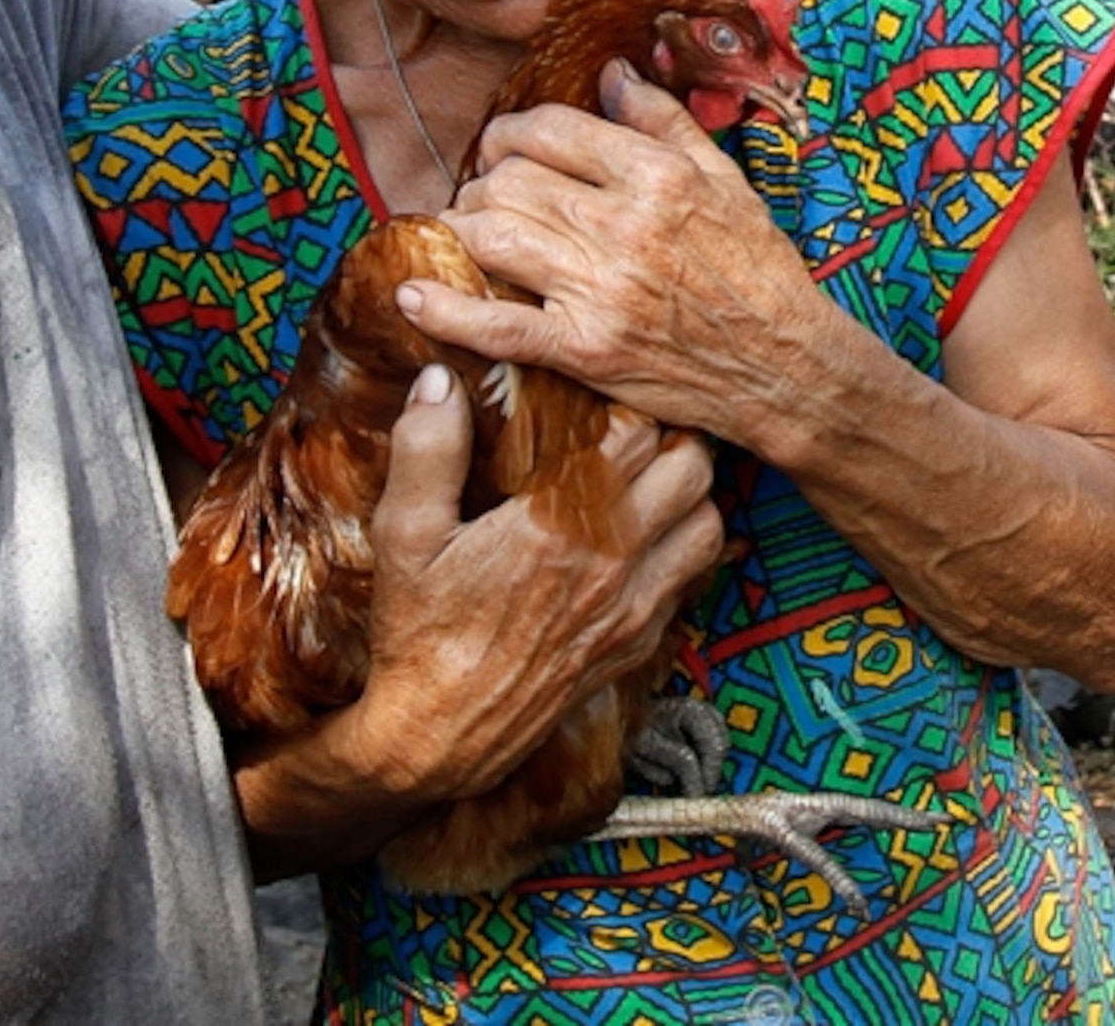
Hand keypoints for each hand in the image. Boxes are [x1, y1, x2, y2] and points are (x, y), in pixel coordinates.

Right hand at [334, 362, 721, 804]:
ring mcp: (631, 608)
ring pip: (710, 524)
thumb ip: (426, 448)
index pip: (636, 434)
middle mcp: (611, 563)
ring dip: (690, 495)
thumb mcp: (404, 535)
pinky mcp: (636, 643)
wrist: (439, 736)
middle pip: (692, 468)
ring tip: (651, 481)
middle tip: (636, 431)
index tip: (600, 398)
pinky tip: (646, 541)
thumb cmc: (418, 633)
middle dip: (670, 437)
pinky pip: (692, 580)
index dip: (624, 404)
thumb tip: (440, 379)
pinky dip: (683, 549)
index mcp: (558, 525)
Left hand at [398, 66, 859, 446]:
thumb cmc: (758, 270)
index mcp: (657, 176)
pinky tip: (413, 298)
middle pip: (510, 182)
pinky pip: (496, 326)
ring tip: (467, 231)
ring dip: (464, 230)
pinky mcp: (584, 350)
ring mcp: (599, 291)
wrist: (784, 364)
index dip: (512, 133)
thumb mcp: (726, 179)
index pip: (550, 130)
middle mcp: (623, 227)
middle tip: (486, 194)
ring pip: (492, 240)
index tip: (507, 147)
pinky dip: (446, 312)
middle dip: (484, 183)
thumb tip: (611, 71)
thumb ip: (663, 120)